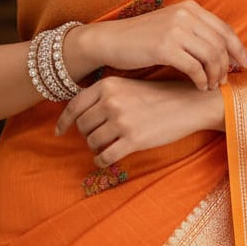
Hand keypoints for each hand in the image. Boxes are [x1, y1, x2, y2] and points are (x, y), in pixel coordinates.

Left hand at [55, 77, 224, 166]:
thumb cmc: (159, 95)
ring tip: (106, 146)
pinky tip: (107, 159)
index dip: (63, 121)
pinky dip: (102, 160)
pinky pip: (105, 156)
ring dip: (96, 147)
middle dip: (86, 134)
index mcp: (107, 85)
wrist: (188, 104)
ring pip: (92, 142)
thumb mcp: (129, 85)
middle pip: (82, 126)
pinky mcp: (133, 140)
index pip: (74, 106)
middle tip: (96, 137)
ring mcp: (121, 121)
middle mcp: (111, 101)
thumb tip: (79, 114)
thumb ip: (105, 95)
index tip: (58, 131)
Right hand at [65, 0, 246, 91]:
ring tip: (211, 86)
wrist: (111, 40)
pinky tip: (199, 87)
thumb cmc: (142, 39)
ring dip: (215, 75)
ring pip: (211, 57)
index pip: (225, 29)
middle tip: (225, 81)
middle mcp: (185, 15)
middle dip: (227, 66)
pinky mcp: (165, 47)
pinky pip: (195, 68)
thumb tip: (224, 52)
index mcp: (190, 8)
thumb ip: (195, 32)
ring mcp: (175, 30)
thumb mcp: (171, 26)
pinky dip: (201, 80)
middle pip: (221, 44)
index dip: (240, 49)